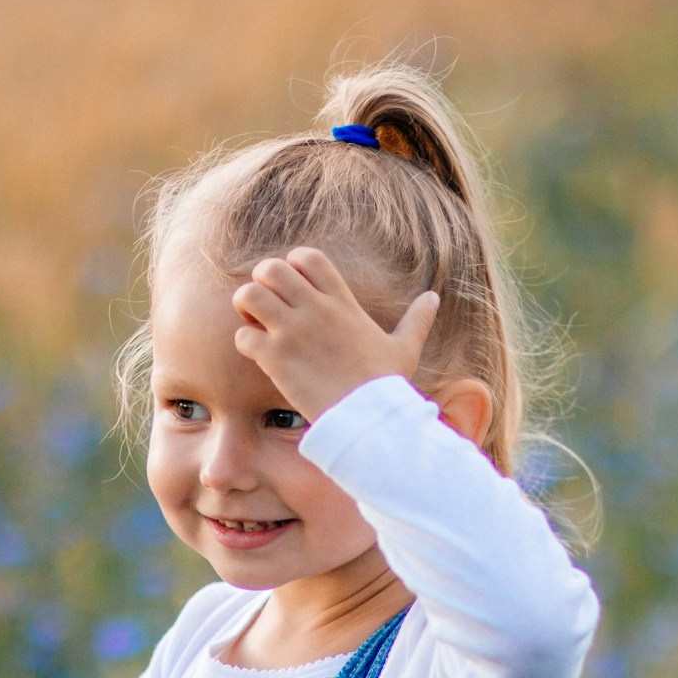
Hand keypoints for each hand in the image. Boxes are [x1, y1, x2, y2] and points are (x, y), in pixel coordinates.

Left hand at [230, 247, 439, 421]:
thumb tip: (434, 298)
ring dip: (246, 308)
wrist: (369, 420)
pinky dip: (245, 343)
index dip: (293, 266)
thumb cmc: (386, 386)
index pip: (307, 257)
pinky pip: (243, 336)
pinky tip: (259, 356)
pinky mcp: (276, 360)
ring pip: (249, 294)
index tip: (295, 290)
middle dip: (262, 283)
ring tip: (257, 326)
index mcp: (342, 302)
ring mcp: (293, 333)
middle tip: (267, 307)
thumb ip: (417, 319)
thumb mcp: (406, 348)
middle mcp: (315, 310)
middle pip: (271, 268)